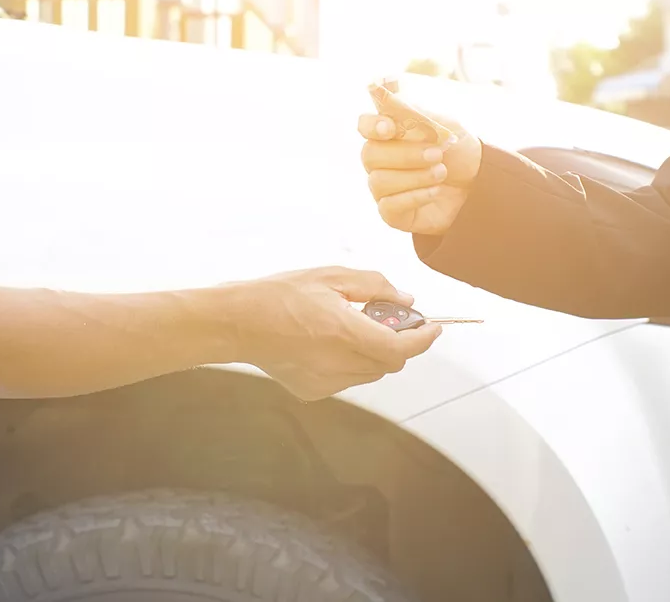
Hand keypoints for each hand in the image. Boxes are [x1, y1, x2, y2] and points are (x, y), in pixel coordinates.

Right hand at [224, 266, 441, 400]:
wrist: (237, 323)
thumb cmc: (279, 295)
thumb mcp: (330, 277)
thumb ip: (374, 286)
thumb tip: (406, 299)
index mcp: (344, 332)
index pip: (401, 348)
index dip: (423, 339)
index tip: (433, 327)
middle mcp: (338, 363)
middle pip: (390, 362)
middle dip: (397, 342)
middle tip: (385, 317)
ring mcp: (325, 382)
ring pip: (371, 373)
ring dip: (373, 353)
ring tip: (348, 327)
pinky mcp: (313, 391)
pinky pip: (347, 379)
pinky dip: (349, 363)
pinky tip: (325, 344)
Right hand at [358, 98, 481, 235]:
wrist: (480, 184)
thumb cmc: (457, 150)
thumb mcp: (441, 125)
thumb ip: (409, 110)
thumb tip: (380, 84)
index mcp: (389, 134)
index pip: (364, 125)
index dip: (372, 126)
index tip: (390, 128)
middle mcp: (380, 160)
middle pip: (369, 155)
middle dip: (405, 154)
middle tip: (438, 154)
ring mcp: (384, 188)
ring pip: (379, 182)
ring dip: (414, 176)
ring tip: (441, 172)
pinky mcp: (392, 213)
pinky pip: (389, 206)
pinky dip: (415, 196)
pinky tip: (435, 191)